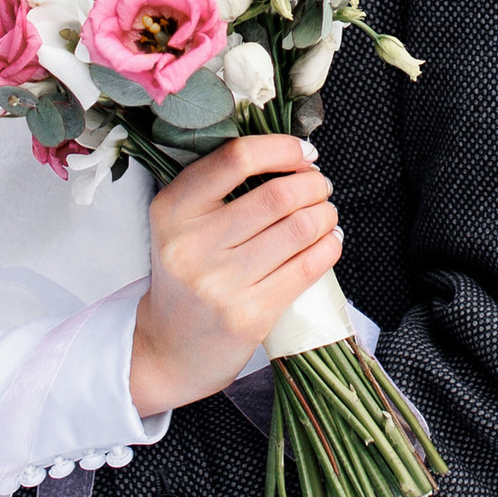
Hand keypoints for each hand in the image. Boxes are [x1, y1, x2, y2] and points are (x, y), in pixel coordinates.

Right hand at [130, 136, 343, 413]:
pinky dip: (329, 247)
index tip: (303, 152)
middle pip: (277, 195)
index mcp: (172, 210)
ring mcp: (220, 284)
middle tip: (320, 186)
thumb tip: (293, 156)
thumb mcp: (181, 224)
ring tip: (326, 214)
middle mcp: (191, 245)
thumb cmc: (186, 275)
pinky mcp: (249, 316)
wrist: (168, 348)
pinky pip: (306, 269)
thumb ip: (220, 187)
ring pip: (298, 229)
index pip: (235, 158)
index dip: (281, 148)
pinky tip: (329, 241)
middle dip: (313, 184)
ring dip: (325, 214)